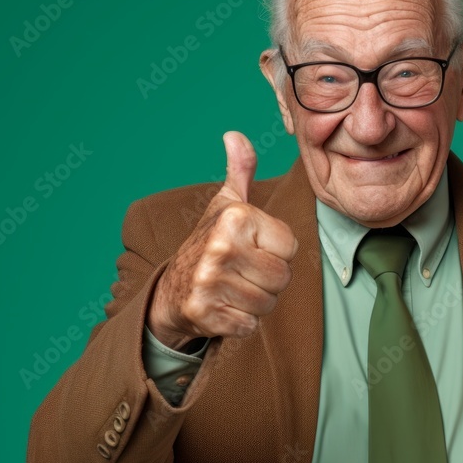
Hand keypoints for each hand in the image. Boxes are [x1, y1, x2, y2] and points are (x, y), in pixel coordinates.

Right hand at [148, 132, 297, 348]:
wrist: (171, 291)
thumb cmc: (210, 243)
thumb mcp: (225, 204)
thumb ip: (240, 171)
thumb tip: (235, 135)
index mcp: (235, 218)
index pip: (291, 247)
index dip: (277, 253)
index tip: (253, 250)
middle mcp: (221, 247)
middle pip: (283, 278)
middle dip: (269, 281)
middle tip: (243, 273)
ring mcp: (210, 282)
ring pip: (269, 304)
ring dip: (256, 303)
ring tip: (233, 289)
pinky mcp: (205, 314)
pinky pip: (250, 326)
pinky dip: (241, 323)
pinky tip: (224, 308)